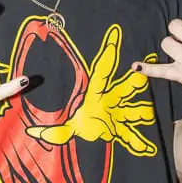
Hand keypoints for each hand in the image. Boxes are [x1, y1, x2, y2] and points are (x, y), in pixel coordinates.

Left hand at [27, 26, 156, 155]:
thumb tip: (32, 132)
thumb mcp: (61, 128)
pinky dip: (139, 142)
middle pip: (124, 87)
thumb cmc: (76, 125)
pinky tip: (147, 148)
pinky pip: (131, 135)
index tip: (114, 34)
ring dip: (142, 111)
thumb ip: (49, 131)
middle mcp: (109, 101)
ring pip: (134, 109)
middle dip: (134, 80)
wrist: (86, 139)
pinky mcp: (121, 129)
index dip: (109, 52)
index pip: (103, 70)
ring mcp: (117, 114)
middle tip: (141, 71)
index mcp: (94, 94)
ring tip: (149, 113)